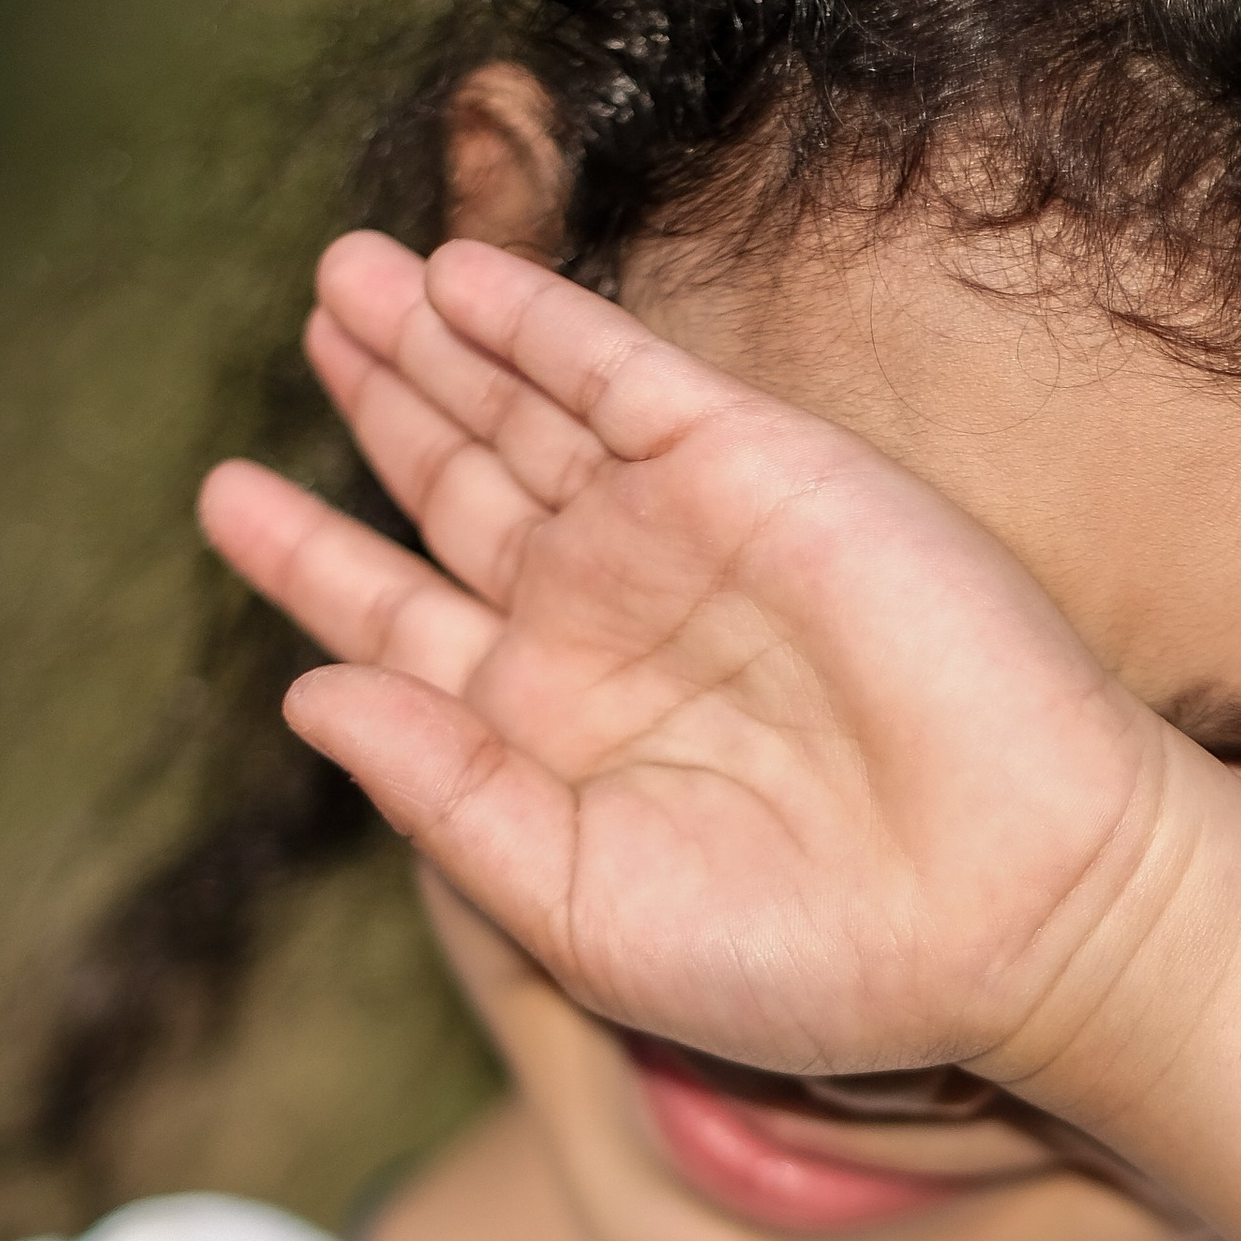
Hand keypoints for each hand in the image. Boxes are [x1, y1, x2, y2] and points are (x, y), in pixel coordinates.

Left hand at [199, 236, 1240, 1115]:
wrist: (1013, 911)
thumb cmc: (810, 959)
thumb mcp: (577, 905)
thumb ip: (441, 795)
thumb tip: (308, 696)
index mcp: (557, 741)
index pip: (406, 629)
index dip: (314, 563)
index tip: (226, 500)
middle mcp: (615, 629)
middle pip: (462, 488)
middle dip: (380, 405)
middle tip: (308, 319)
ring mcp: (687, 542)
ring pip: (528, 414)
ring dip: (437, 344)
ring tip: (342, 280)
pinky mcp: (763, 471)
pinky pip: (625, 377)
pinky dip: (538, 323)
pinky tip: (452, 281)